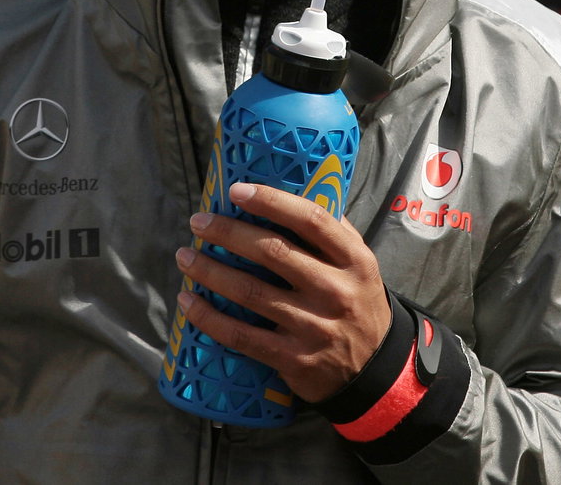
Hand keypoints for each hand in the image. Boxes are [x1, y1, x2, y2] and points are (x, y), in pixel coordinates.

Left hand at [174, 182, 391, 402]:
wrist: (375, 370)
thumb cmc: (357, 303)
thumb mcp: (360, 265)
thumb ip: (333, 232)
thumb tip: (295, 192)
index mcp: (353, 260)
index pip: (311, 220)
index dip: (271, 201)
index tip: (237, 190)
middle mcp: (334, 291)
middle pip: (273, 252)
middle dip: (228, 233)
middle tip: (199, 222)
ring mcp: (313, 326)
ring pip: (250, 292)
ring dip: (210, 272)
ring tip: (185, 257)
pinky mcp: (293, 358)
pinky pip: (241, 335)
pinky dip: (209, 317)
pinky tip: (189, 301)